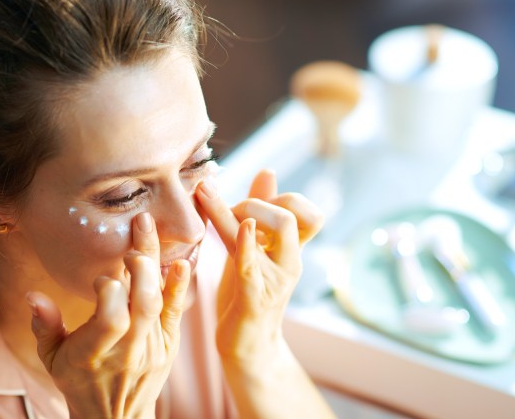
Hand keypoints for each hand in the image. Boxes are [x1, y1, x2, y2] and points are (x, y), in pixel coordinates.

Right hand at [26, 213, 190, 418]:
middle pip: (142, 304)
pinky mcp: (169, 345)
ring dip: (155, 268)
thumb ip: (44, 326)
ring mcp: (152, 348)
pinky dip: (179, 287)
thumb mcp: (52, 358)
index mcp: (94, 352)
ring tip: (147, 236)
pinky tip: (181, 263)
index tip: (101, 278)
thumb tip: (33, 294)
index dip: (109, 289)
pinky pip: (176, 313)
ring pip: (159, 303)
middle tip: (131, 249)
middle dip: (140, 269)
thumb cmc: (79, 381)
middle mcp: (128, 350)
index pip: (111, 317)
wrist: (115, 417)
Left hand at [196, 169, 323, 361]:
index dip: (277, 198)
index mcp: (291, 250)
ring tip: (207, 197)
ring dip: (241, 209)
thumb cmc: (249, 291)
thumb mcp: (255, 248)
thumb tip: (269, 171)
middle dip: (257, 201)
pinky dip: (247, 243)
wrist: (246, 344)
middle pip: (294, 214)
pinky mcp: (254, 298)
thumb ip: (262, 212)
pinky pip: (253, 265)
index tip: (244, 204)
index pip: (306, 210)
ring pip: (277, 230)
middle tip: (227, 209)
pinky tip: (240, 227)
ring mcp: (276, 280)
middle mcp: (290, 262)